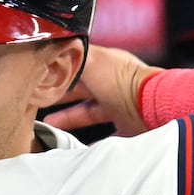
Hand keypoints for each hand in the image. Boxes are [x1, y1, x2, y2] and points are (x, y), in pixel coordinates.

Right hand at [42, 45, 158, 135]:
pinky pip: (104, 136)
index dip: (58, 73)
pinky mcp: (126, 127)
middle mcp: (112, 85)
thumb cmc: (126, 82)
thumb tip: (56, 49)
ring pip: (88, 113)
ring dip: (69, 119)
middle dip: (59, 98)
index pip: (77, 67)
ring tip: (50, 128)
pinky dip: (90, 141)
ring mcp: (119, 107)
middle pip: (80, 91)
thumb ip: (73, 56)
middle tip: (40, 104)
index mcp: (105, 66)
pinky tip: (76, 145)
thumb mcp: (93, 60)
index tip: (40, 80)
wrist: (153, 108)